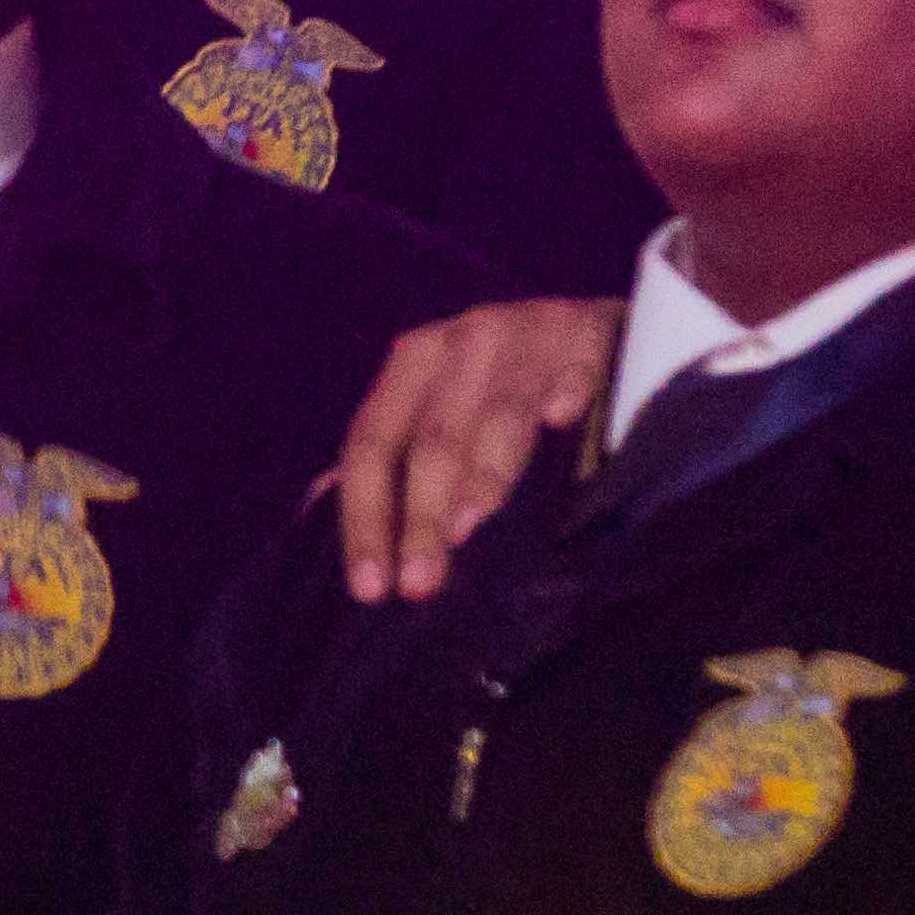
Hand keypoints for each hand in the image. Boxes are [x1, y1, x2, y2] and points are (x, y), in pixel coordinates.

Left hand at [320, 299, 616, 605]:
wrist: (596, 329)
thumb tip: (318, 504)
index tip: (369, 586)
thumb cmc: (504, 384)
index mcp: (415, 362)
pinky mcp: (590, 333)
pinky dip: (568, 389)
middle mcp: (464, 342)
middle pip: (433, 440)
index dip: (365, 515)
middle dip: (423, 516)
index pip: (373, 443)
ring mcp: (529, 334)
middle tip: (420, 582)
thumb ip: (390, 458)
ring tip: (470, 525)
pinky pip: (576, 367)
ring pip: (500, 414)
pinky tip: (561, 417)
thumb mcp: (440, 408)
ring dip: (484, 471)